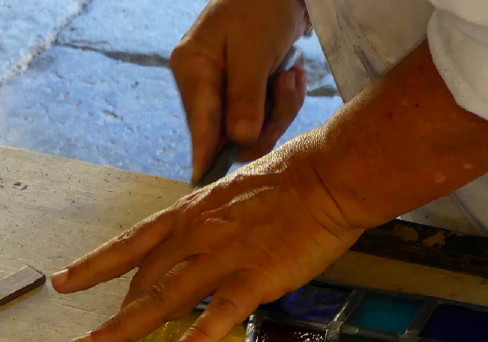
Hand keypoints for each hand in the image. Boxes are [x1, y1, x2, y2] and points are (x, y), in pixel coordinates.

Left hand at [54, 44, 487, 341]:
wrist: (330, 175)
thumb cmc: (293, 182)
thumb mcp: (236, 195)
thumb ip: (214, 221)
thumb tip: (202, 240)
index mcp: (192, 213)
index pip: (132, 243)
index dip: (95, 265)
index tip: (63, 282)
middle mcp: (197, 234)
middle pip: (141, 279)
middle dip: (110, 313)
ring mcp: (224, 257)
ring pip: (164, 297)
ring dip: (125, 326)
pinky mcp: (256, 278)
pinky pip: (221, 312)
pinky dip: (198, 336)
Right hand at [171, 0, 310, 181]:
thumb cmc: (260, 8)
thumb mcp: (254, 51)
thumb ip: (246, 96)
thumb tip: (239, 139)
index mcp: (193, 69)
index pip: (199, 122)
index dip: (204, 152)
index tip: (203, 179)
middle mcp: (202, 85)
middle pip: (229, 134)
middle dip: (267, 121)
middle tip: (288, 88)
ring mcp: (224, 92)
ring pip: (252, 130)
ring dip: (281, 110)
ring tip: (293, 77)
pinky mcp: (245, 95)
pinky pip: (265, 118)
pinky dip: (284, 102)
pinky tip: (294, 76)